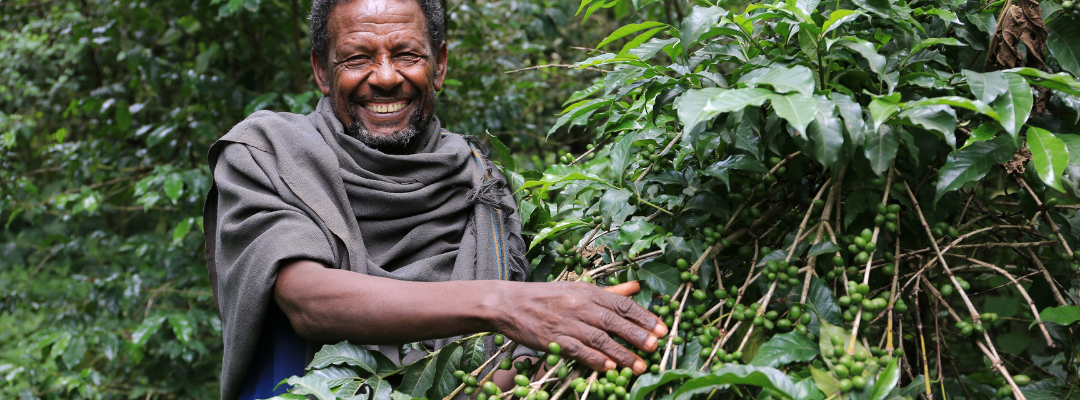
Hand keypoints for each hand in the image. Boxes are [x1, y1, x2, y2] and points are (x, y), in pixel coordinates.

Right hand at [493, 280, 667, 374]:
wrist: (510, 303)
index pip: (622, 303)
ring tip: (639, 365)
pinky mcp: (554, 339)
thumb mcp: (579, 289)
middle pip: (614, 321)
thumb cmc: (547, 297)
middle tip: (656, 346)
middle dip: (637, 334)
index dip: (644, 316)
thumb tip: (636, 287)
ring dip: (621, 353)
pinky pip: (578, 350)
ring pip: (599, 339)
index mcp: (588, 291)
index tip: (662, 328)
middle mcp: (580, 306)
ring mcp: (567, 323)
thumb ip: (609, 292)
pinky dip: (594, 359)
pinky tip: (609, 367)